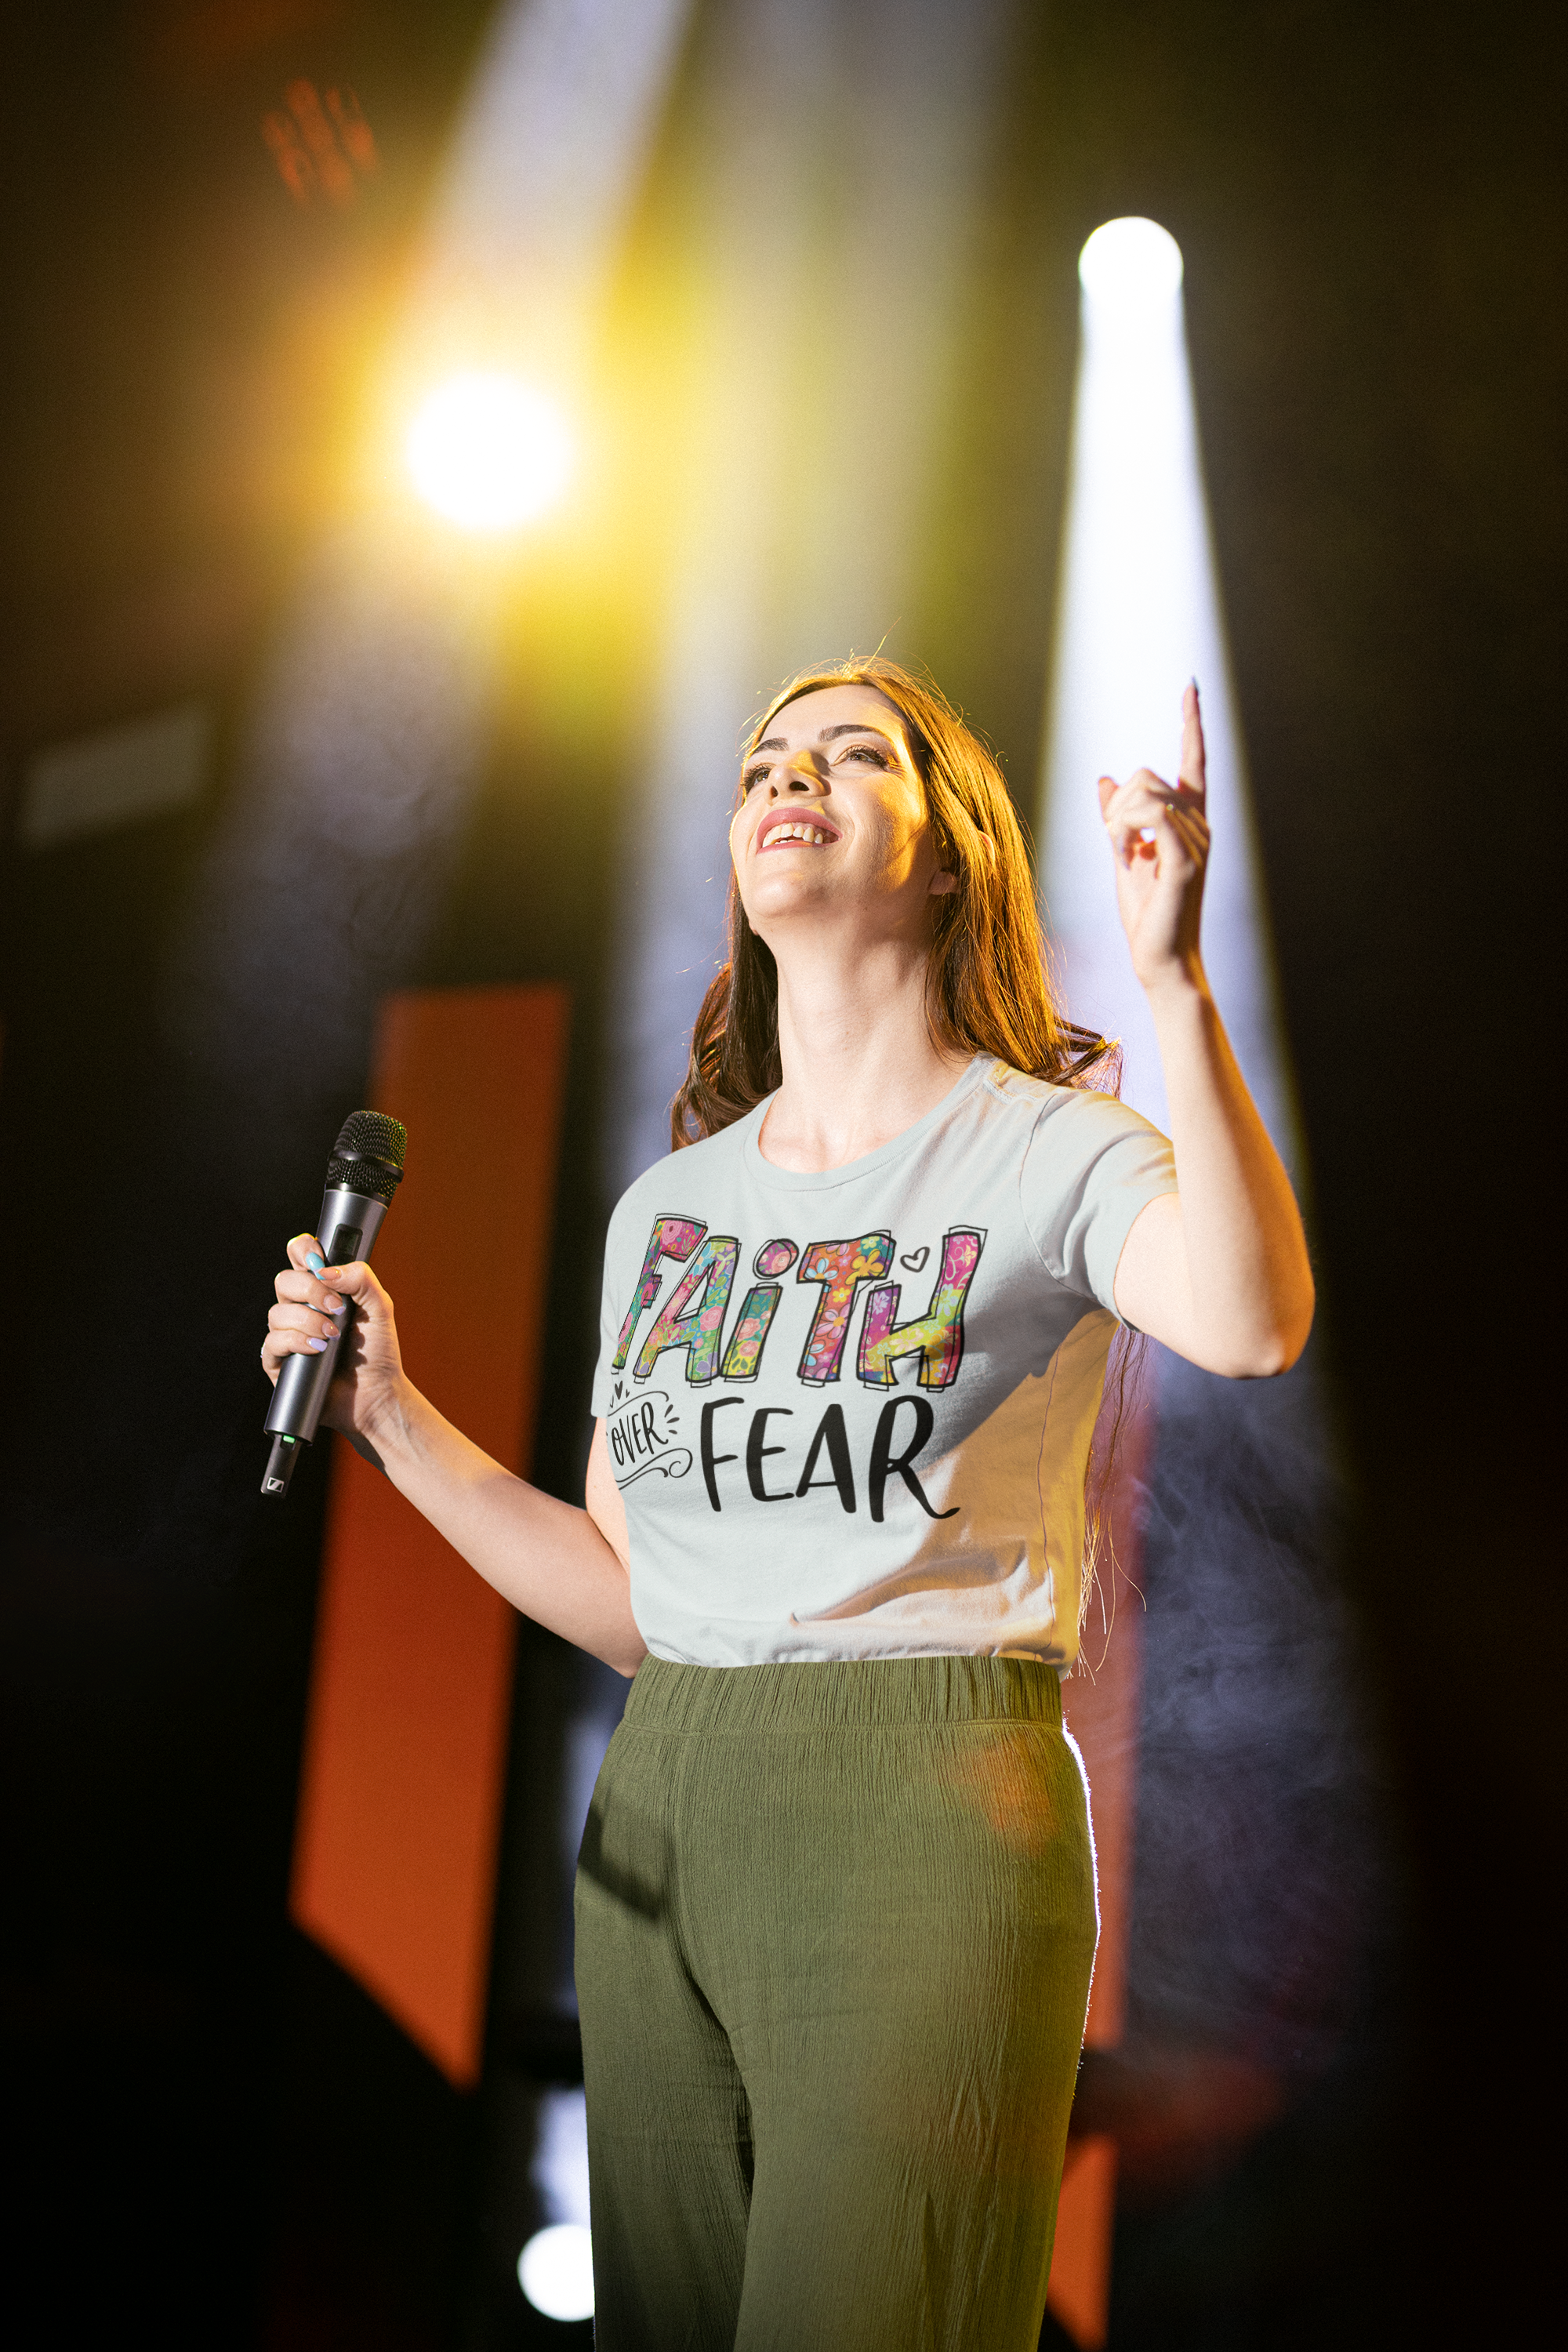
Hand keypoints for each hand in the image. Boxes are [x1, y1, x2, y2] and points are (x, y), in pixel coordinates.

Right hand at [261, 1233, 407, 1441]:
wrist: (376, 1394)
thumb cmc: (377, 1352)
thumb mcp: (380, 1306)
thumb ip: (360, 1277)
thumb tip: (326, 1270)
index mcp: (322, 1290)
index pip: (300, 1257)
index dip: (302, 1250)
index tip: (317, 1258)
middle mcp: (301, 1308)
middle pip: (284, 1281)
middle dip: (310, 1289)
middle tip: (337, 1306)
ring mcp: (288, 1335)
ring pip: (276, 1312)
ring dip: (308, 1321)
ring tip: (333, 1336)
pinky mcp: (279, 1363)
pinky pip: (272, 1343)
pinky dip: (296, 1342)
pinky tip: (318, 1349)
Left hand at [1097, 681, 1211, 992]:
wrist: (1160, 958)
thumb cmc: (1146, 912)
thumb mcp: (1123, 854)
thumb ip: (1117, 818)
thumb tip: (1106, 779)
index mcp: (1188, 821)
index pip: (1193, 760)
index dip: (1192, 722)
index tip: (1191, 686)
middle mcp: (1199, 824)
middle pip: (1148, 775)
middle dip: (1118, 805)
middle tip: (1117, 847)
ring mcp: (1197, 841)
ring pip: (1145, 793)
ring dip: (1118, 824)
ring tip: (1124, 858)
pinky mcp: (1187, 861)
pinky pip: (1153, 818)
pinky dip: (1127, 833)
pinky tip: (1128, 858)